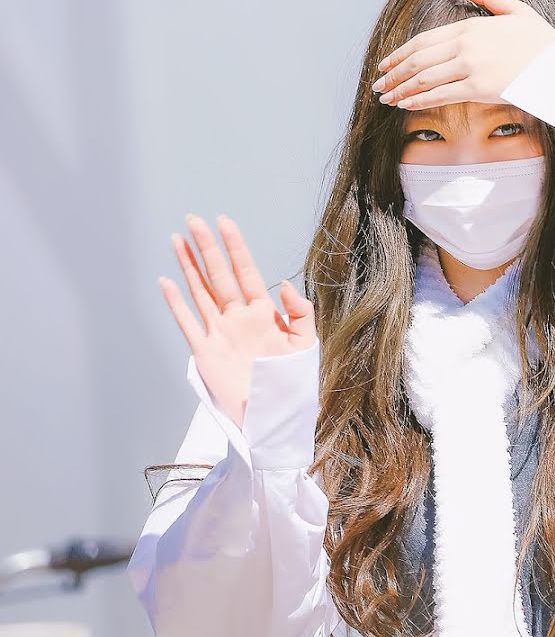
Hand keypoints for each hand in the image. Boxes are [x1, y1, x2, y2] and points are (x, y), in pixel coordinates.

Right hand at [159, 213, 317, 428]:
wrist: (273, 417)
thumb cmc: (292, 384)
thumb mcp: (305, 345)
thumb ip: (300, 313)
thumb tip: (281, 285)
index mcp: (263, 314)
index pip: (246, 272)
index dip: (235, 247)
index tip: (224, 223)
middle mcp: (238, 318)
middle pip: (218, 275)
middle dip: (206, 248)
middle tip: (193, 219)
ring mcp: (220, 333)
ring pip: (200, 292)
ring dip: (189, 267)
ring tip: (177, 240)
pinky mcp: (206, 352)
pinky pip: (188, 323)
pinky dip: (176, 303)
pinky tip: (166, 282)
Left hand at [373, 0, 554, 109]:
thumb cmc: (540, 41)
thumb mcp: (514, 9)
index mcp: (471, 26)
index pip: (424, 41)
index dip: (401, 54)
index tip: (386, 64)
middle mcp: (466, 45)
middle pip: (419, 60)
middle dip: (395, 74)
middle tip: (379, 85)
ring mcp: (471, 66)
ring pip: (425, 79)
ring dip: (402, 90)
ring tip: (387, 99)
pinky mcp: (478, 88)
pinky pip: (441, 95)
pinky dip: (420, 101)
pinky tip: (406, 106)